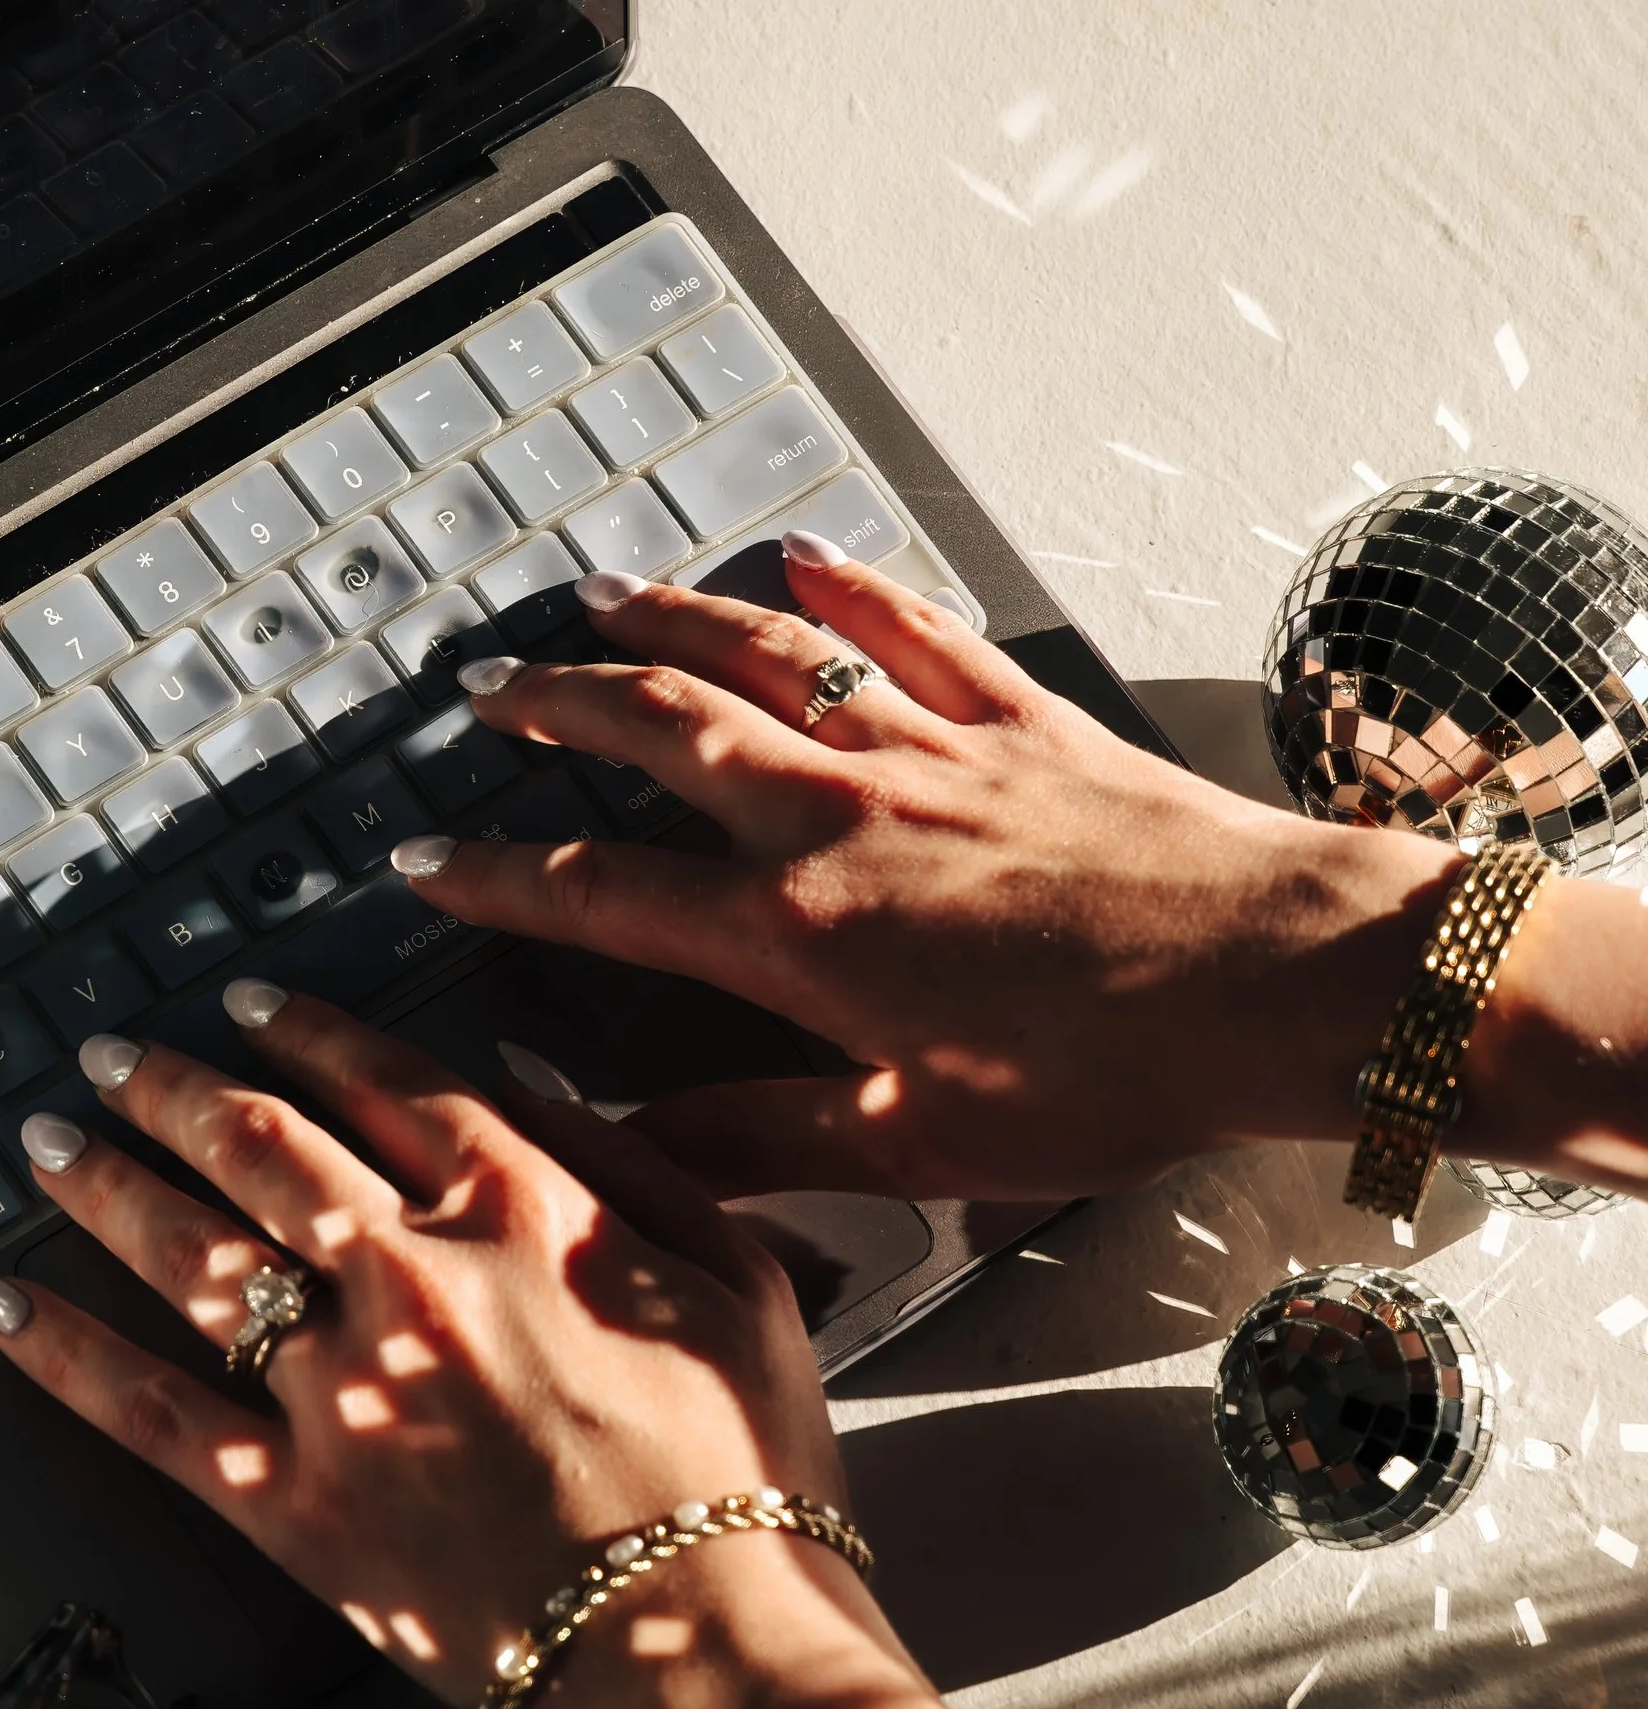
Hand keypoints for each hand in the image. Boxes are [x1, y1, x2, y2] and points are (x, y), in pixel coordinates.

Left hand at [0, 991, 892, 1708]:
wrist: (706, 1649)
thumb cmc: (749, 1472)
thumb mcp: (740, 1275)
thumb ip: (628, 1161)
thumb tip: (519, 1075)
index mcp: (523, 1208)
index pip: (388, 1083)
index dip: (305, 1031)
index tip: (246, 1001)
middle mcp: (410, 1273)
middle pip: (262, 1147)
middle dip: (174, 1088)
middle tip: (108, 1055)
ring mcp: (338, 1390)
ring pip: (189, 1254)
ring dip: (103, 1184)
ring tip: (45, 1143)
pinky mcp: (292, 1505)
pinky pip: (148, 1414)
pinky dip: (62, 1352)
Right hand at [402, 548, 1452, 1203]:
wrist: (1281, 979)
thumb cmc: (1115, 1076)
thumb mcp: (926, 1143)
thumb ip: (768, 1138)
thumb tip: (636, 1152)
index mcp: (802, 934)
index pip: (605, 894)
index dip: (500, 876)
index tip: (427, 859)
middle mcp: (843, 817)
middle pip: (661, 731)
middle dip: (556, 703)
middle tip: (485, 688)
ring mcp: (930, 750)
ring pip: (764, 656)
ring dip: (665, 620)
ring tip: (594, 597)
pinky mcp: (1019, 718)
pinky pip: (911, 627)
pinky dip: (848, 583)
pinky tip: (802, 556)